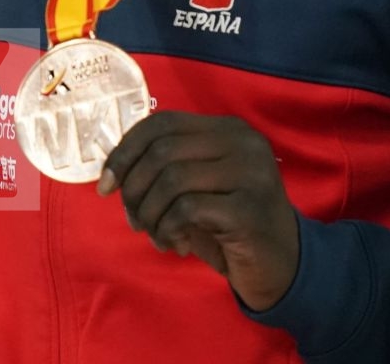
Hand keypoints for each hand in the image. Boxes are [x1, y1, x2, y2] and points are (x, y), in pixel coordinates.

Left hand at [97, 111, 298, 309]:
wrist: (284, 266)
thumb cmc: (231, 225)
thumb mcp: (197, 188)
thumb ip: (165, 169)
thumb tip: (112, 172)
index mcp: (228, 129)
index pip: (162, 123)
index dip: (125, 151)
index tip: (106, 184)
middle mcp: (243, 142)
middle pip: (162, 150)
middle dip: (134, 188)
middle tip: (133, 219)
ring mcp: (250, 173)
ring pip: (171, 179)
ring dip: (150, 214)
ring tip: (155, 235)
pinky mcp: (249, 209)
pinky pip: (186, 210)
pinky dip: (168, 229)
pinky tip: (177, 244)